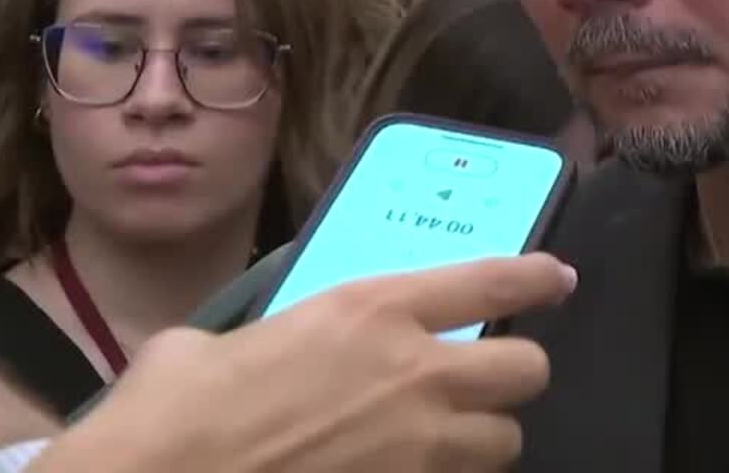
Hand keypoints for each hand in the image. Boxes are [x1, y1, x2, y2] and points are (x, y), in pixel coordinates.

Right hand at [38, 254, 577, 472]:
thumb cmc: (171, 411)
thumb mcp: (219, 344)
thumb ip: (274, 337)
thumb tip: (260, 353)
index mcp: (369, 311)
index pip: (490, 282)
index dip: (535, 278)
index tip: (557, 280)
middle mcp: (413, 375)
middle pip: (525, 371)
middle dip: (512, 375)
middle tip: (484, 381)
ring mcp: (415, 451)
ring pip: (505, 442)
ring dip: (482, 440)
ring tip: (446, 442)